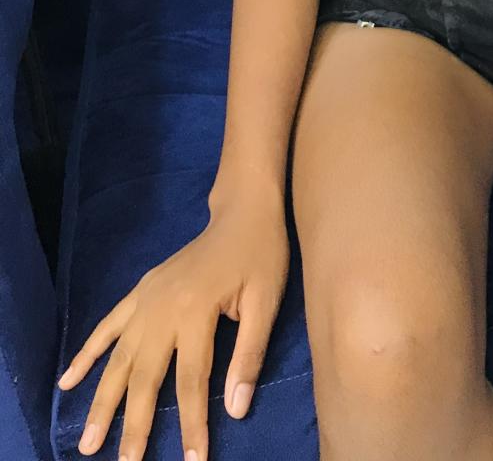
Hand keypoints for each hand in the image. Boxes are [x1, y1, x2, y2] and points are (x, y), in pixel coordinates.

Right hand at [55, 197, 288, 460]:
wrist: (242, 212)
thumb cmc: (261, 257)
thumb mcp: (267, 302)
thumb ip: (250, 354)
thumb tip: (235, 409)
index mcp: (196, 311)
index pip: (192, 381)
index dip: (193, 424)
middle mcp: (162, 309)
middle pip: (144, 377)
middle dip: (135, 426)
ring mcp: (145, 300)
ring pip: (118, 359)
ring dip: (102, 402)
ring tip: (88, 441)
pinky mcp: (140, 292)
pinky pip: (107, 327)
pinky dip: (87, 354)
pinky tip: (68, 381)